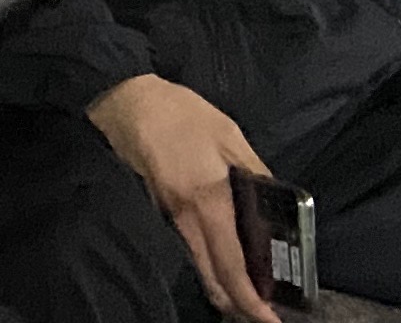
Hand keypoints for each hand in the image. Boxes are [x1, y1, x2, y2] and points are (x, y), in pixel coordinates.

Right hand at [88, 74, 276, 322]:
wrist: (124, 100)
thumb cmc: (180, 113)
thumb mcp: (228, 134)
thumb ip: (254, 170)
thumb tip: (275, 201)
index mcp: (210, 200)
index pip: (233, 266)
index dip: (252, 301)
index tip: (271, 320)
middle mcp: (186, 220)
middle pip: (213, 281)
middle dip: (238, 304)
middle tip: (263, 309)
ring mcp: (166, 219)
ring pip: (198, 270)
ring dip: (222, 287)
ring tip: (247, 289)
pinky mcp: (156, 212)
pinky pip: (184, 250)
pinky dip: (206, 265)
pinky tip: (220, 258)